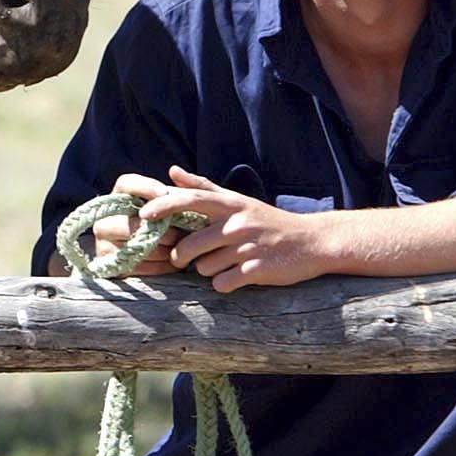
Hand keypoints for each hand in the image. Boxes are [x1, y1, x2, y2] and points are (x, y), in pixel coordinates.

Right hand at [89, 173, 186, 275]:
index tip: (164, 194)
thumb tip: (174, 171)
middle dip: (159, 229)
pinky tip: (172, 263)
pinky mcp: (108, 264)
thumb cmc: (169, 228)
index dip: (144, 187)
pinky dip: (158, 265)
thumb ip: (181, 190)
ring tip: (181, 249)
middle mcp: (104, 218)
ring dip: (162, 249)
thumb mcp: (175, 209)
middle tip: (181, 234)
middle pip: (128, 220)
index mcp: (119, 198)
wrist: (155, 261)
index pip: (125, 183)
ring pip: (134, 243)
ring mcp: (102, 242)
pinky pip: (135, 264)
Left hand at [138, 165, 327, 292]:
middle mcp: (237, 223)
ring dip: (208, 270)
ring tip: (225, 263)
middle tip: (188, 258)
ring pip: (204, 268)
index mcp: (230, 205)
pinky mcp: (257, 271)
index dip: (162, 207)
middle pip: (189, 246)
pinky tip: (236, 276)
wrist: (311, 242)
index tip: (144, 216)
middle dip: (183, 256)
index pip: (189, 200)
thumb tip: (172, 171)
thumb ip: (203, 187)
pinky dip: (224, 283)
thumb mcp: (238, 201)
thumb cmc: (268, 222)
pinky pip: (222, 284)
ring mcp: (247, 248)